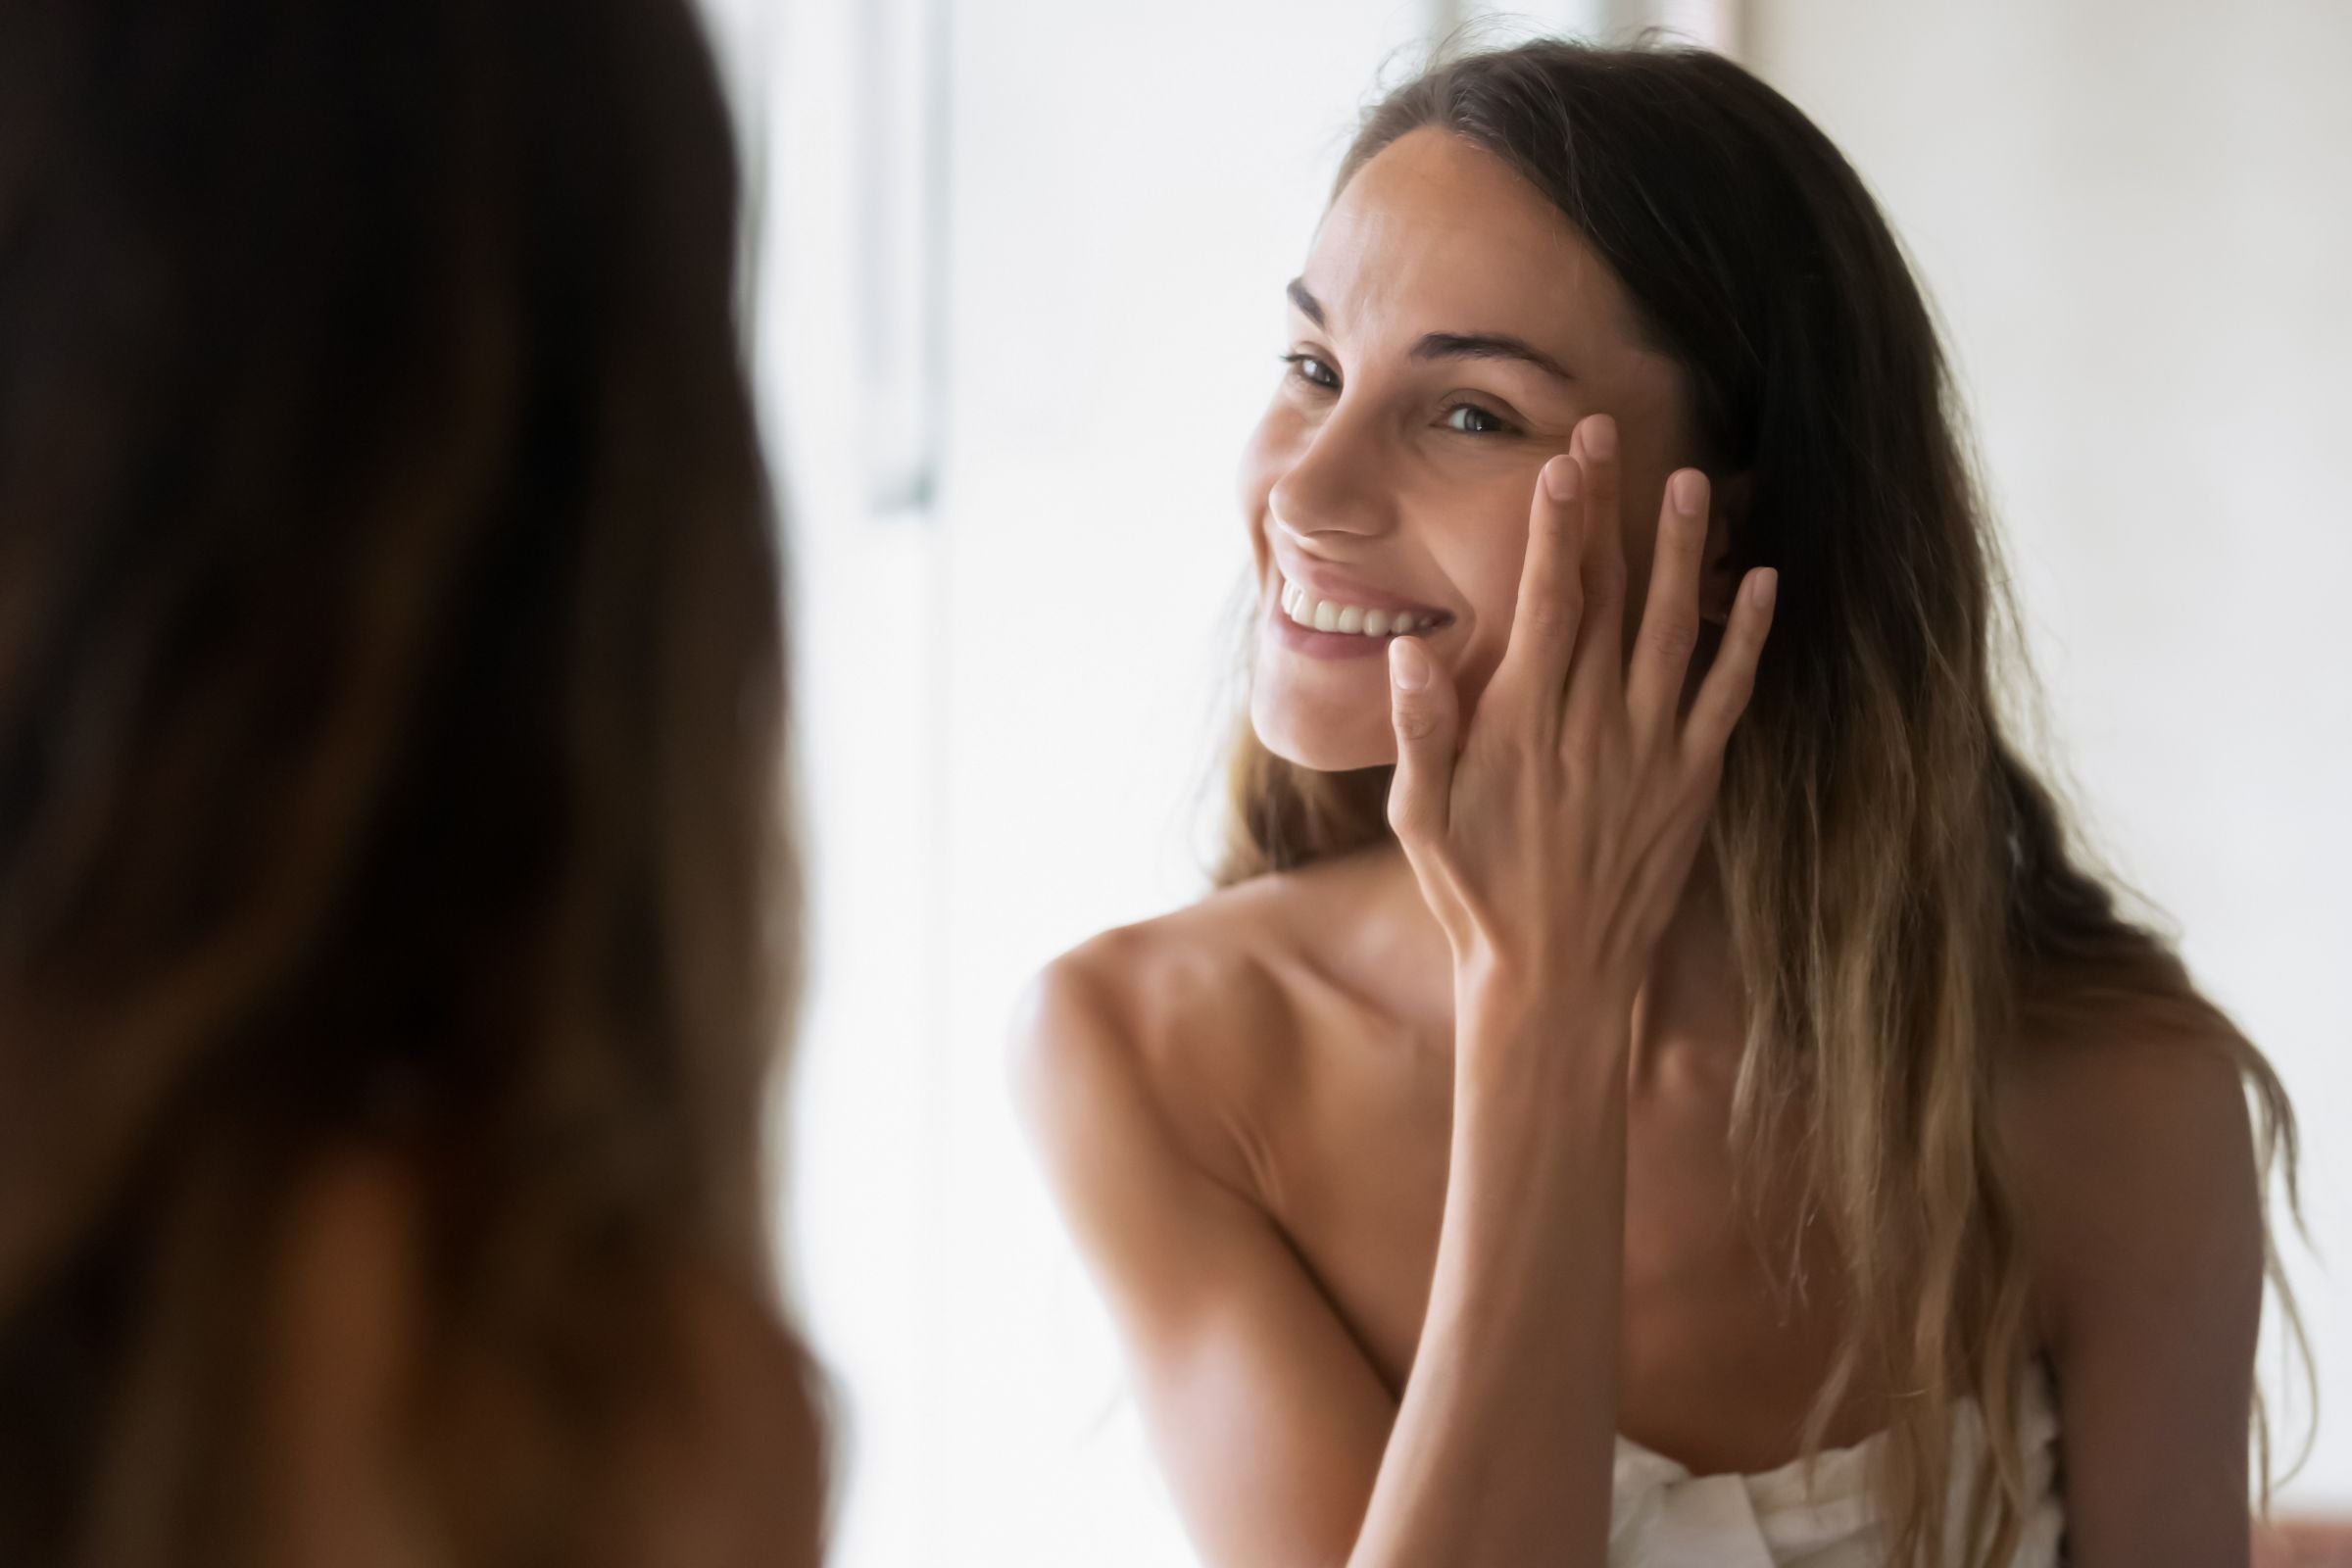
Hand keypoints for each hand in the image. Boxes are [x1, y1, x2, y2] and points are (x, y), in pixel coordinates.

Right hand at [1384, 414, 1776, 1026]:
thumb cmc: (1476, 896)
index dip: (1557, 529)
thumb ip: (1420, 732)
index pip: (1547, 603)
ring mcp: (1651, 752)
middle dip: (1610, 510)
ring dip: (1686, 553)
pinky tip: (1761, 583)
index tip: (1561, 465)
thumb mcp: (1420, 819)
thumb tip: (1411, 653)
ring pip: (1676, 630)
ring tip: (1694, 481)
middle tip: (1611, 433)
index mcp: (1525, 724)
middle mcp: (1594, 725)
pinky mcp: (1693, 783)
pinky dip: (1748, 637)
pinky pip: (1729, 696)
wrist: (1555, 980)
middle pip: (1610, 596)